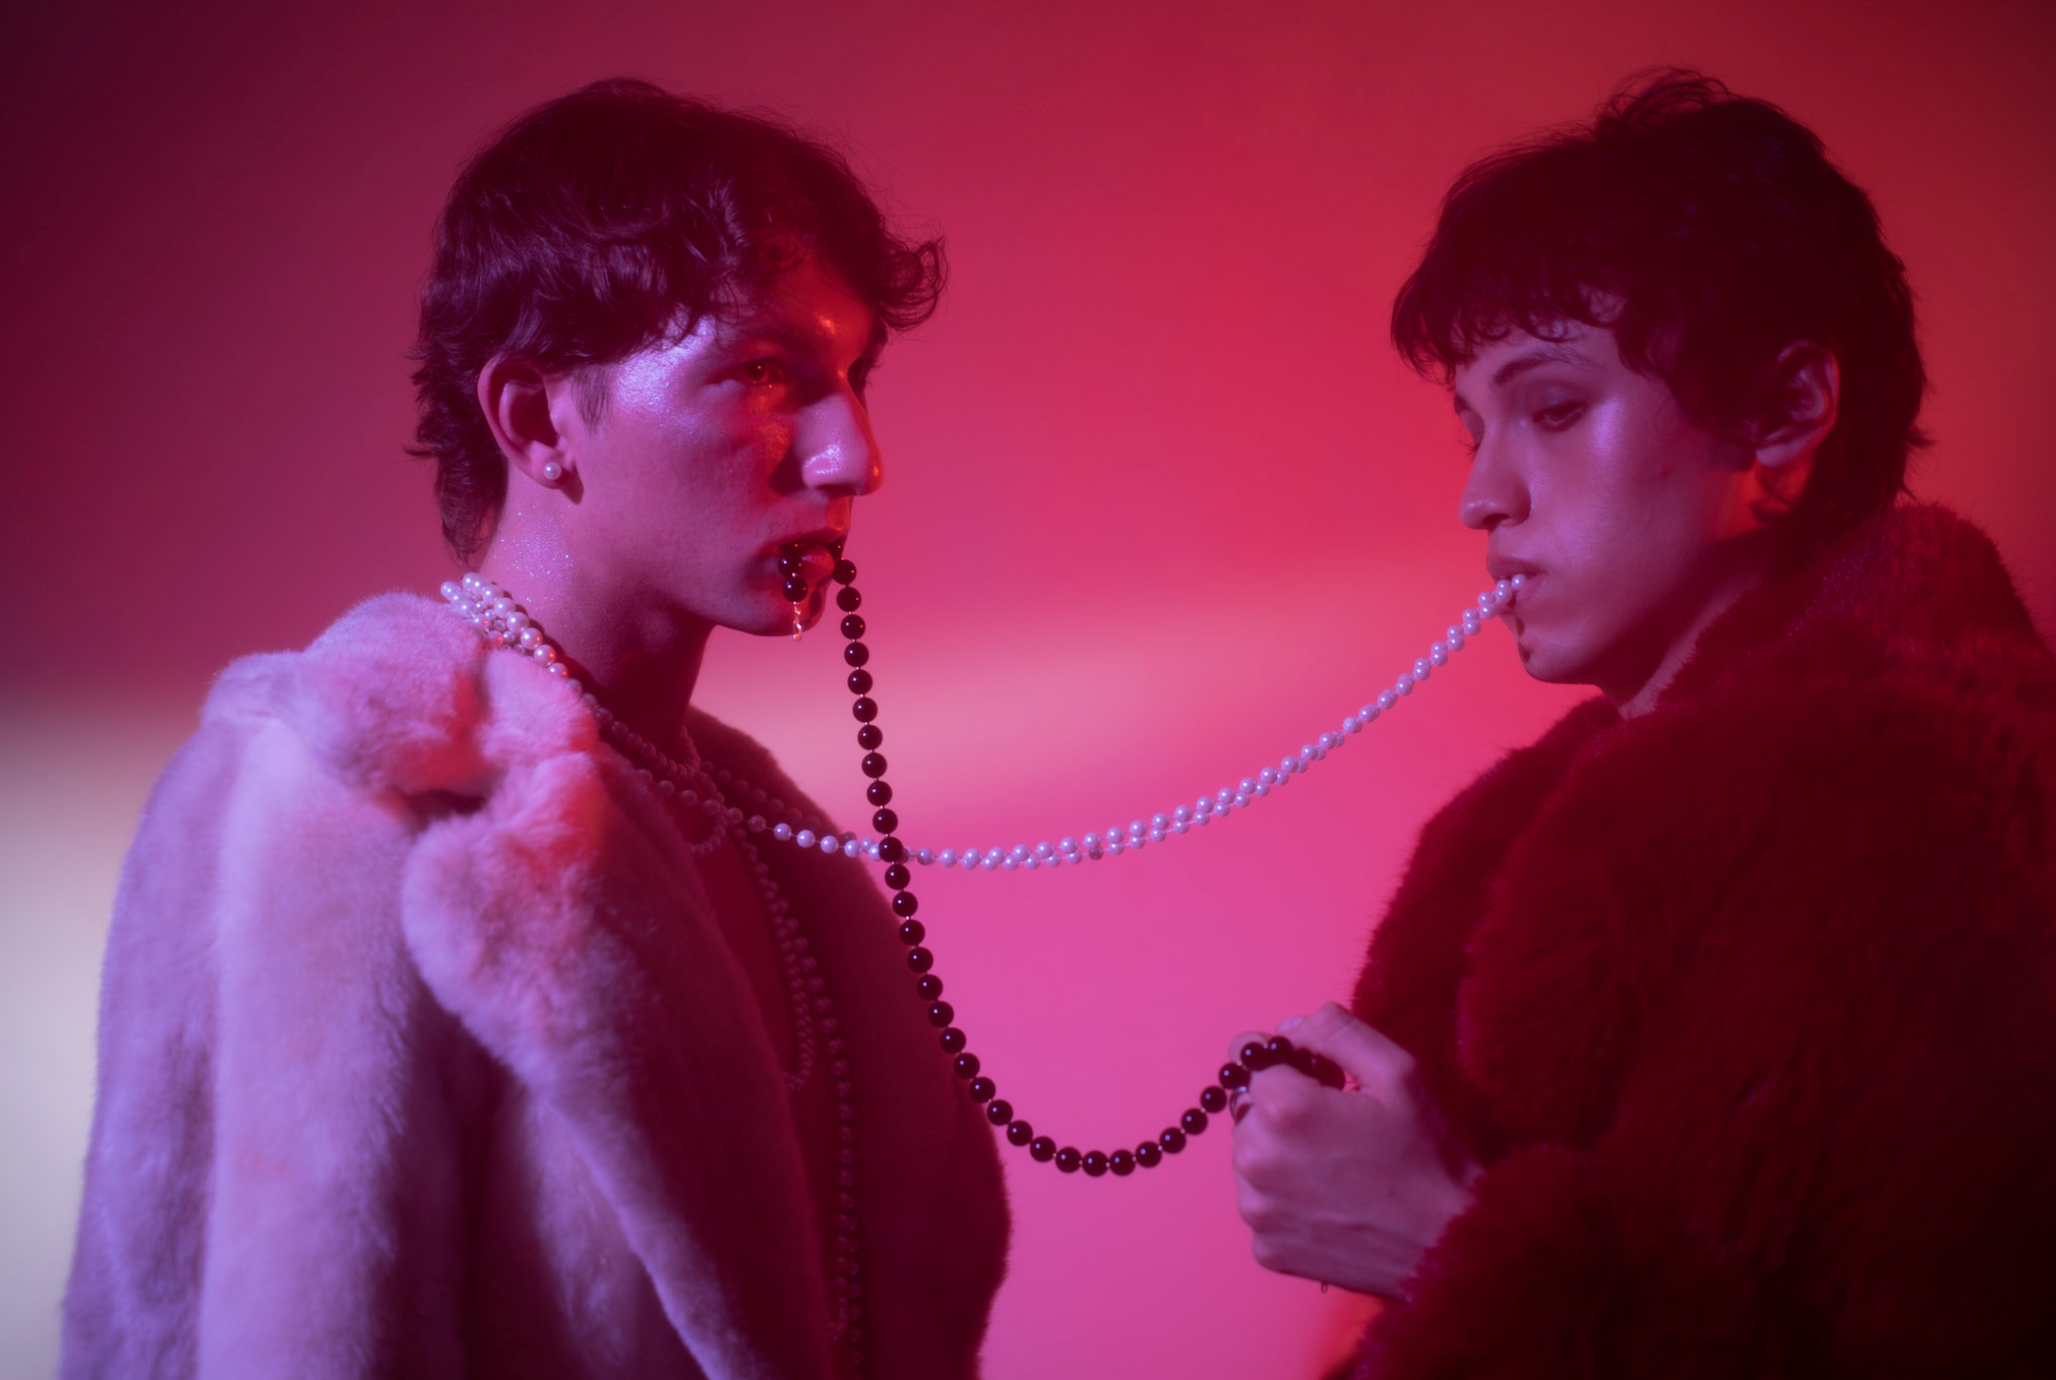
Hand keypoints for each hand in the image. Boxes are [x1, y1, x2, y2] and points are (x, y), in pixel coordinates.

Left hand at [1229, 1003, 1478, 1297]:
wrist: (1450, 1246)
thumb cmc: (1428, 1157)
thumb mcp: (1397, 1071)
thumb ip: (1334, 1031)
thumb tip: (1285, 1029)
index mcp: (1284, 1109)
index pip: (1249, 1058)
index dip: (1288, 1061)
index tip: (1320, 1078)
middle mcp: (1256, 1159)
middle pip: (1247, 1108)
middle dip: (1281, 1106)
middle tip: (1335, 1125)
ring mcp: (1257, 1210)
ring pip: (1249, 1155)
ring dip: (1278, 1151)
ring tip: (1333, 1165)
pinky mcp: (1266, 1248)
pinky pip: (1261, 1202)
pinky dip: (1285, 1197)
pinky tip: (1329, 1201)